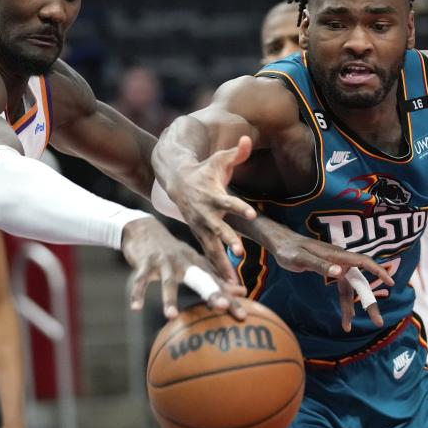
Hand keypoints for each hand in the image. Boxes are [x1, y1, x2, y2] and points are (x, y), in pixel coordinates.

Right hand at [123, 217, 246, 319]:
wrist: (145, 230)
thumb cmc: (174, 254)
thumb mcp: (195, 262)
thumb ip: (216, 277)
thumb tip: (243, 291)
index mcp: (198, 264)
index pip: (217, 283)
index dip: (230, 298)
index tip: (243, 315)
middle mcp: (184, 262)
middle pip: (200, 279)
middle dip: (211, 292)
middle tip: (222, 306)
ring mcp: (164, 262)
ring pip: (168, 281)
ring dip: (169, 298)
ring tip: (171, 316)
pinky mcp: (146, 263)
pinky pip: (141, 280)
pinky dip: (137, 293)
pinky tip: (136, 308)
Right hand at [170, 136, 255, 283]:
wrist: (176, 182)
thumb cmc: (204, 170)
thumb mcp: (218, 159)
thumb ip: (236, 152)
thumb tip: (247, 138)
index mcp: (213, 195)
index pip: (229, 202)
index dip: (240, 207)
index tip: (251, 215)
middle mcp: (206, 214)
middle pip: (219, 229)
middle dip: (228, 240)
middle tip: (240, 251)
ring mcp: (200, 227)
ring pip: (211, 248)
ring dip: (221, 264)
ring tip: (232, 282)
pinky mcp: (199, 237)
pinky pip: (207, 256)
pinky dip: (215, 271)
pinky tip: (225, 289)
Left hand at [266, 233, 394, 329]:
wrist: (282, 243)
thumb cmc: (290, 249)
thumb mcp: (301, 258)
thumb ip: (319, 265)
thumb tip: (339, 273)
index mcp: (336, 256)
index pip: (362, 262)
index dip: (377, 271)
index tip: (390, 282)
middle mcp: (340, 261)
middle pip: (360, 282)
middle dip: (369, 302)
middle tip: (378, 322)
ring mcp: (337, 267)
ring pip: (351, 289)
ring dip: (353, 307)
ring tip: (350, 327)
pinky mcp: (331, 271)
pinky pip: (343, 289)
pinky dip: (345, 302)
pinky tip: (346, 316)